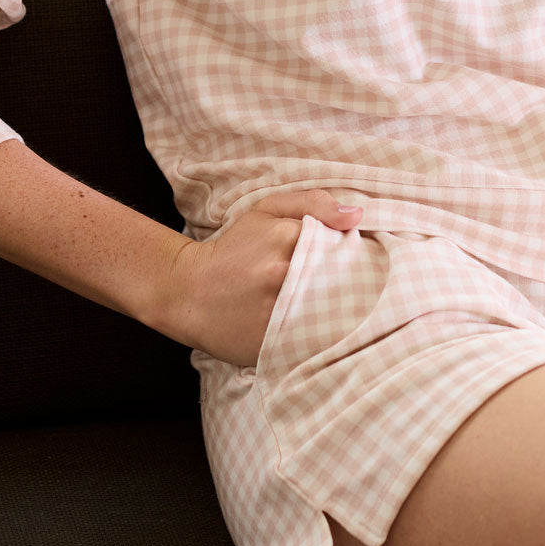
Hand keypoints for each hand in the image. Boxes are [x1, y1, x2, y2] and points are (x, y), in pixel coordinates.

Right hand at [157, 189, 362, 365]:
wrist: (187, 291)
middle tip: (348, 289)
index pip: (345, 246)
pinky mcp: (270, 342)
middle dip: (350, 286)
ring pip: (329, 313)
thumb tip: (357, 215)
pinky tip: (314, 331)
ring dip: (336, 313)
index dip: (354, 256)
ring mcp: (276, 310)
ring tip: (332, 310)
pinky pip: (310, 341)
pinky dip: (318, 337)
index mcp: (287, 237)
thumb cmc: (233, 248)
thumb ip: (314, 203)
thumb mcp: (267, 211)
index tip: (356, 263)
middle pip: (341, 281)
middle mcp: (283, 273)